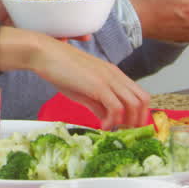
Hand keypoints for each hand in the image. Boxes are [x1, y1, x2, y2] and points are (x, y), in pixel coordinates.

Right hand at [0, 27, 148, 127]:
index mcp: (114, 74)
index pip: (139, 95)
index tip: (130, 127)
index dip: (140, 113)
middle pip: (142, 100)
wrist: (46, 54)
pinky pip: (116, 107)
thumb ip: (97, 104)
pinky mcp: (98, 85)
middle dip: (138, 120)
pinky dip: (113, 121)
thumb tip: (107, 119)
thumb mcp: (83, 90)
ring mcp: (108, 79)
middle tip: (125, 133)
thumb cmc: (60, 69)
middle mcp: (116, 75)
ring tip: (114, 131)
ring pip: (134, 104)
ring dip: (128, 122)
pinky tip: (103, 126)